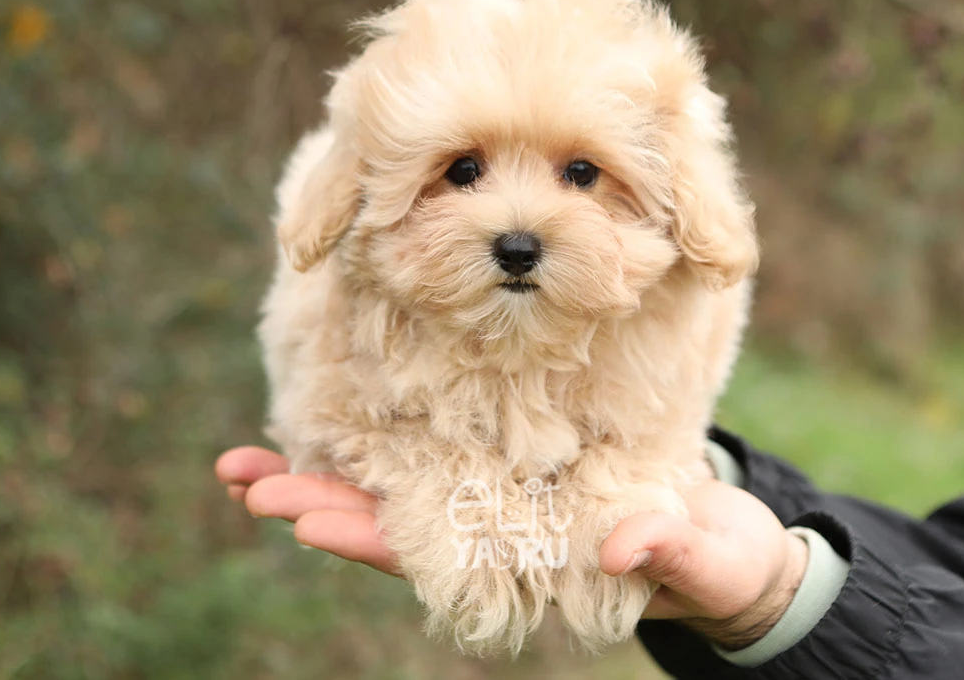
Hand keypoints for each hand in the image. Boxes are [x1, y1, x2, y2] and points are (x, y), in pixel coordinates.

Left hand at [216, 448, 805, 648]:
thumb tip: (621, 547)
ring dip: (324, 469)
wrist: (723, 536)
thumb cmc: (712, 558)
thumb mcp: (699, 555)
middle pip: (387, 520)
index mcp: (521, 563)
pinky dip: (380, 425)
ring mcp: (494, 493)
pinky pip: (433, 441)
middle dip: (313, 501)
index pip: (425, 552)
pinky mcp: (509, 455)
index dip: (360, 537)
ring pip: (395, 484)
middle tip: (240, 478)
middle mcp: (492, 529)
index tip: (294, 517)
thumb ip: (665, 549)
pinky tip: (337, 400)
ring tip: (246, 460)